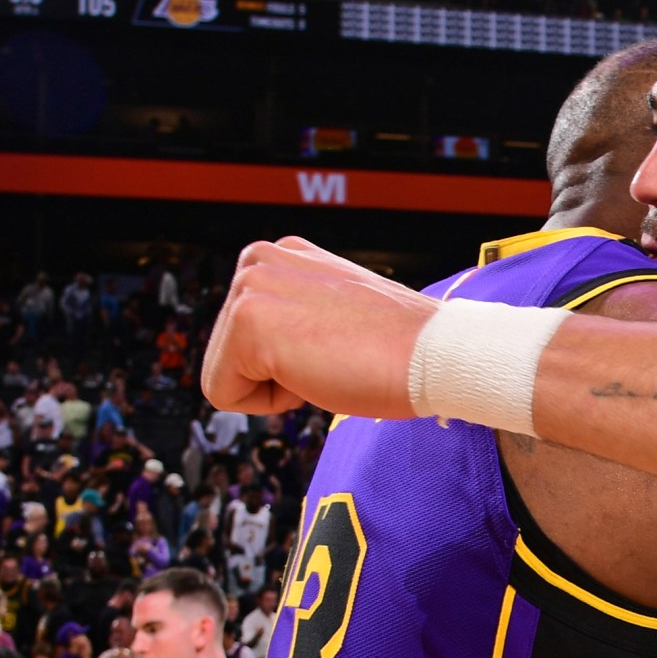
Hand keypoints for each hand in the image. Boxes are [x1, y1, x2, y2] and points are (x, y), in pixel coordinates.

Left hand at [200, 237, 436, 417]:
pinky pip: (223, 393)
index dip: (289, 362)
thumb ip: (299, 315)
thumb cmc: (398, 348)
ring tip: (326, 362)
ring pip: (223, 374)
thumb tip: (280, 347)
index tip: (336, 348)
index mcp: (283, 255)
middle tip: (333, 358)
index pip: (246, 336)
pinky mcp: (247, 321)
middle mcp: (259, 259)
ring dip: (275, 387)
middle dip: (274, 374)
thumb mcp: (336, 313)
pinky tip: (315, 374)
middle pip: (226, 354)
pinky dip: (269, 402)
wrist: (433, 355)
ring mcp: (250, 285)